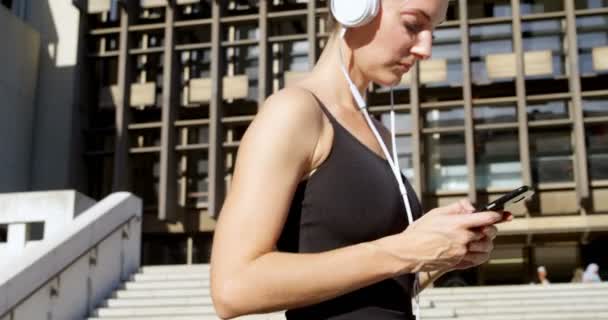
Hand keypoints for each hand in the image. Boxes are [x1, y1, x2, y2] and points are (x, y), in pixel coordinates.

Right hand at [372, 199, 502, 274]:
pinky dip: (482, 254)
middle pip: (489, 233)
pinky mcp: (459, 263)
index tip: (504, 214)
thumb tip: (470, 206)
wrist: (408, 252)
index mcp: (457, 224)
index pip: (486, 218)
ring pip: (486, 247)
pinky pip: (479, 260)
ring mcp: (462, 252)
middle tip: (486, 226)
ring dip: (487, 242)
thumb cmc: (418, 233)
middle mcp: (462, 239)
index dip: (498, 215)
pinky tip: (476, 250)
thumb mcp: (435, 213)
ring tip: (480, 238)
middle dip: (490, 228)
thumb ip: (456, 208)